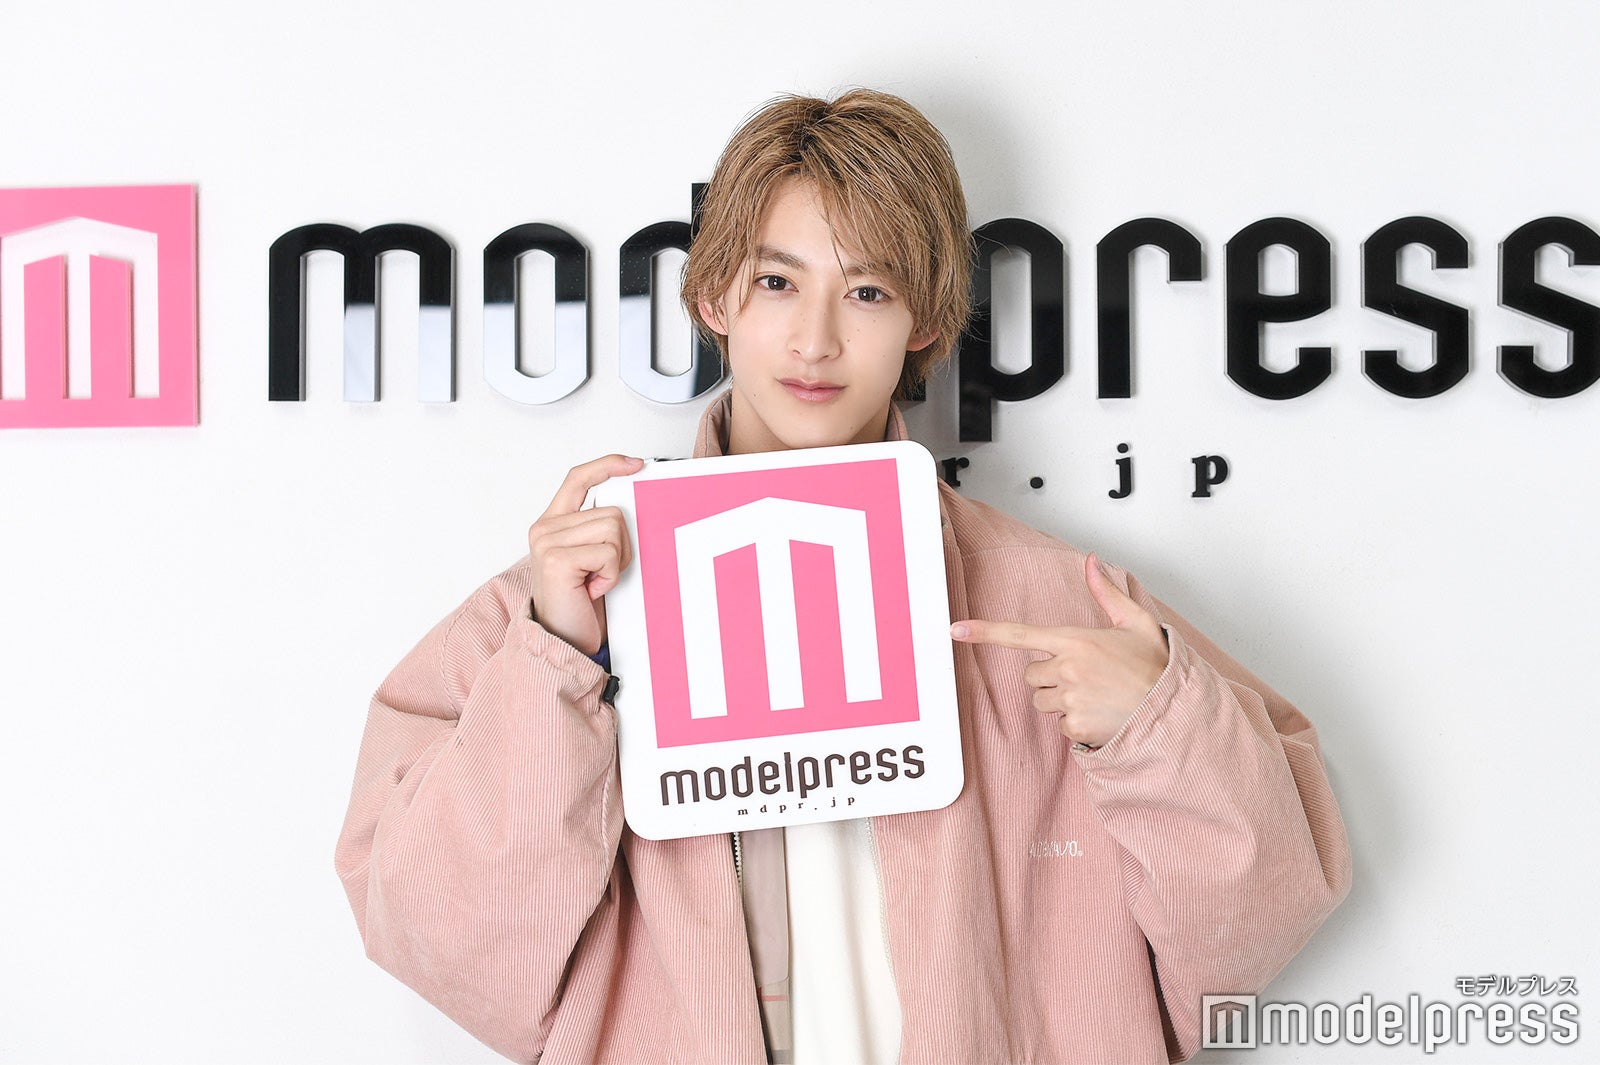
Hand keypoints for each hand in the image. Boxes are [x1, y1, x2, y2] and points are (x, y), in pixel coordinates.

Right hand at [526, 454, 642, 655]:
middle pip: (612, 511)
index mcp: (553, 523)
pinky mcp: (556, 559)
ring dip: (617, 561)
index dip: (608, 465)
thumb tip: (630, 503)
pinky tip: (593, 590)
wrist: (565, 642)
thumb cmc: (581, 603)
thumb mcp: (591, 558)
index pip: (578, 478)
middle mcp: (545, 528)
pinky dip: (610, 574)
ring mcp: (547, 542)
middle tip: (603, 572)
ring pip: (613, 528)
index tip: (636, 464)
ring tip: (597, 581)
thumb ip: (598, 528)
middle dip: (622, 545)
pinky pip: (608, 552)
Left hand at [949, 553, 1169, 747]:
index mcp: (1077, 641)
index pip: (1021, 634)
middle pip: (1032, 674)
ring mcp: (1071, 699)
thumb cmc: (1155, 667)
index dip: (985, 632)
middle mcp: (1069, 669)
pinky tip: (1100, 714)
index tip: (955, 629)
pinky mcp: (1076, 725)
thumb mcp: (1135, 622)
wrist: (1174, 710)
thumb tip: (1090, 560)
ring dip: (1060, 700)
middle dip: (1050, 676)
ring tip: (1095, 695)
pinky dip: (1075, 723)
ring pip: (1042, 700)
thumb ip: (1106, 591)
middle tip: (1085, 676)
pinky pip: (1059, 725)